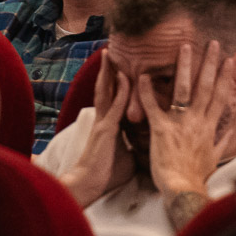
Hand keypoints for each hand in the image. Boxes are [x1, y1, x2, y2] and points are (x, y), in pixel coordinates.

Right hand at [57, 52, 134, 208]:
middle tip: (110, 50)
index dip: (114, 82)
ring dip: (109, 72)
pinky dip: (120, 91)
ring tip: (110, 53)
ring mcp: (104, 123)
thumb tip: (146, 144)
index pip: (112, 97)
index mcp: (109, 125)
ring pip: (107, 92)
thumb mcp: (125, 155)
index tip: (118, 66)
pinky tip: (124, 77)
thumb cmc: (107, 174)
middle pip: (106, 89)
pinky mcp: (106, 130)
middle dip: (108, 70)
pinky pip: (115, 107)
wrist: (89, 185)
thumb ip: (133, 144)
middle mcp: (105, 120)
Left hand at [141, 39, 231, 204]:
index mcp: (210, 126)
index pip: (220, 95)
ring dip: (184, 66)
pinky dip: (147, 91)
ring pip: (183, 89)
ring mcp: (179, 123)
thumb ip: (223, 143)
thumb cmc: (197, 176)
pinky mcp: (161, 130)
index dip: (226, 75)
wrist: (183, 189)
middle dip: (210, 62)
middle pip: (206, 86)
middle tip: (212, 43)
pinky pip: (153, 106)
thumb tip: (233, 135)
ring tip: (185, 47)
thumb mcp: (215, 158)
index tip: (229, 59)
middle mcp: (197, 120)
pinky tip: (143, 75)